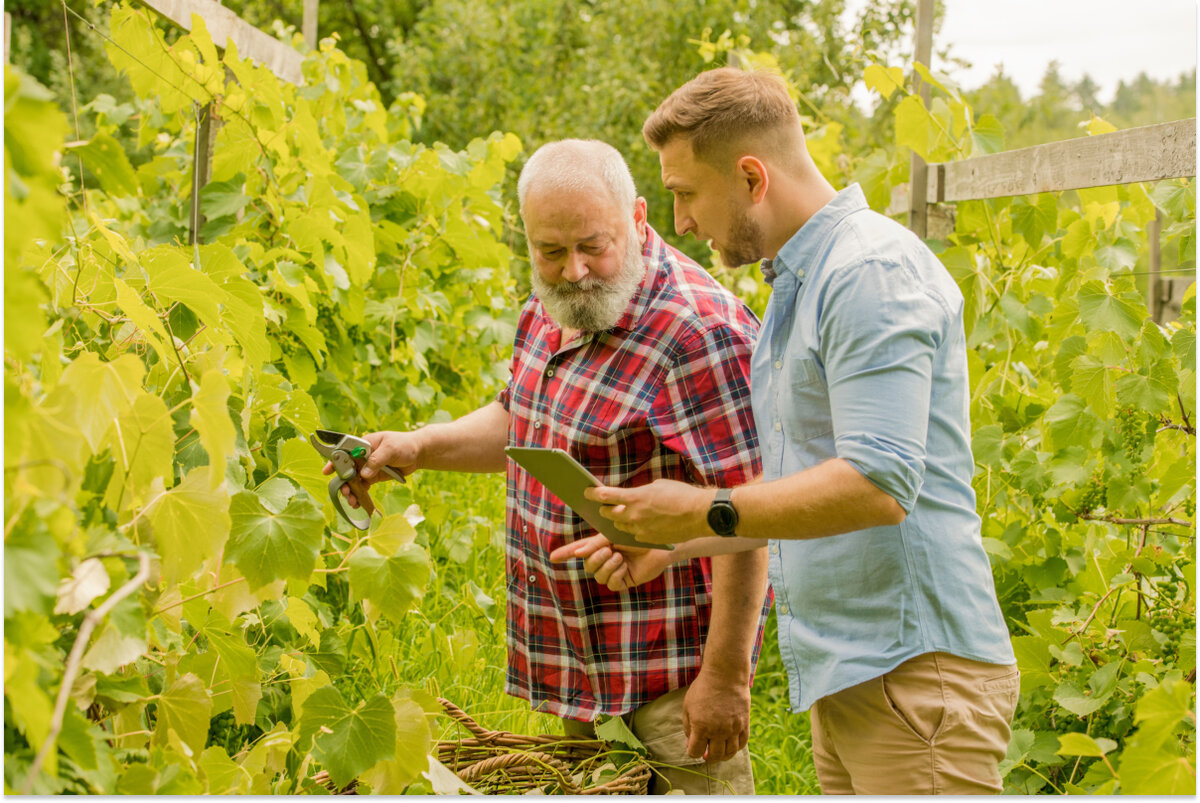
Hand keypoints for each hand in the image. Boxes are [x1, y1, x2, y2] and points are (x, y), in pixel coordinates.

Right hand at [322, 430, 419, 508]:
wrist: (418, 453)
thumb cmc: (404, 445)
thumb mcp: (390, 449)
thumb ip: (376, 460)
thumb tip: (364, 474)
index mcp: (363, 444)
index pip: (345, 452)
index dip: (335, 461)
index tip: (327, 471)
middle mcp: (362, 456)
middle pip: (347, 469)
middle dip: (344, 482)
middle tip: (345, 493)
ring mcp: (367, 467)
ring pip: (354, 480)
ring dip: (351, 491)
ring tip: (352, 502)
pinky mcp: (373, 476)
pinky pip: (363, 486)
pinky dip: (360, 494)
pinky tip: (358, 503)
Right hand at [547, 534, 672, 590]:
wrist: (660, 545)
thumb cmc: (637, 536)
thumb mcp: (613, 536)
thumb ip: (595, 544)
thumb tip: (577, 553)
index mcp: (601, 545)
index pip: (578, 550)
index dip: (565, 554)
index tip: (552, 557)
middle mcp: (605, 559)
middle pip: (588, 565)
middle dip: (596, 558)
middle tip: (609, 550)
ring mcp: (614, 571)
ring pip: (599, 576)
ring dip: (608, 565)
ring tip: (620, 557)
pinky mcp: (624, 581)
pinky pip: (611, 584)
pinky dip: (616, 574)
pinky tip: (625, 566)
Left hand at [583, 479, 712, 544]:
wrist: (700, 514)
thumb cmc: (681, 495)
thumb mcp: (657, 486)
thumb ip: (641, 493)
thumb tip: (633, 497)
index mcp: (635, 498)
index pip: (606, 496)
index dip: (593, 494)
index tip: (587, 492)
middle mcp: (634, 515)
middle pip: (609, 514)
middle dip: (606, 509)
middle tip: (603, 505)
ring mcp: (640, 530)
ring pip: (620, 526)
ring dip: (619, 520)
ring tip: (621, 514)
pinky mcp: (648, 540)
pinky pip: (634, 535)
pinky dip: (633, 530)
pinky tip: (638, 524)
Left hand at [682, 667, 750, 762]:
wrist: (725, 675)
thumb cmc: (703, 688)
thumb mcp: (688, 706)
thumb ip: (688, 727)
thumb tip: (691, 743)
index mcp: (701, 727)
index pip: (695, 752)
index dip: (692, 752)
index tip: (693, 747)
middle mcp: (718, 731)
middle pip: (714, 756)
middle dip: (708, 757)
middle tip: (706, 754)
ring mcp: (733, 728)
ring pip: (729, 753)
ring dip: (723, 756)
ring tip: (719, 752)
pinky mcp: (744, 724)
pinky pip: (742, 744)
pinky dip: (736, 748)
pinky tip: (730, 745)